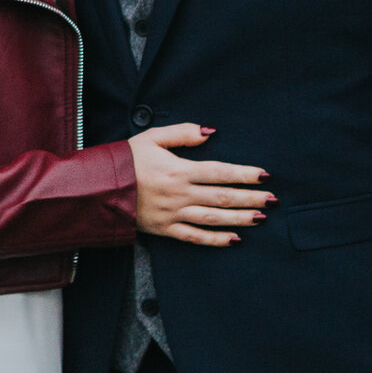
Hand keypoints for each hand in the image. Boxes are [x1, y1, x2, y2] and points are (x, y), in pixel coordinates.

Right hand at [131, 124, 270, 246]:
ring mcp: (174, 214)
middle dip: (251, 198)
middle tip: (273, 200)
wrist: (98, 188)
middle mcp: (180, 194)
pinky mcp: (166, 230)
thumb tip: (209, 132)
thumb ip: (182, 133)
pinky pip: (195, 237)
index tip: (265, 175)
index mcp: (179, 170)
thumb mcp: (152, 137)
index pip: (220, 172)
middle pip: (223, 197)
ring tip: (261, 218)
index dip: (244, 174)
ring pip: (214, 218)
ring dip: (240, 218)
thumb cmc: (126, 160)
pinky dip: (216, 240)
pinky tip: (234, 239)